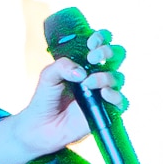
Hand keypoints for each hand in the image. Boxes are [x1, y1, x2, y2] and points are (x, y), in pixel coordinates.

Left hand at [0, 28, 125, 163]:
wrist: (41, 126)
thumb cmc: (45, 98)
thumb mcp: (48, 77)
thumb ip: (61, 66)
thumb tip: (82, 72)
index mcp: (85, 62)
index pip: (101, 43)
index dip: (101, 37)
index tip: (90, 43)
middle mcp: (98, 74)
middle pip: (117, 55)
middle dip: (107, 52)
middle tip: (92, 58)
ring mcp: (103, 92)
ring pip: (118, 78)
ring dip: (105, 77)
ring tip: (88, 83)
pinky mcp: (106, 110)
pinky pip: (121, 102)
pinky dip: (115, 96)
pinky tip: (103, 94)